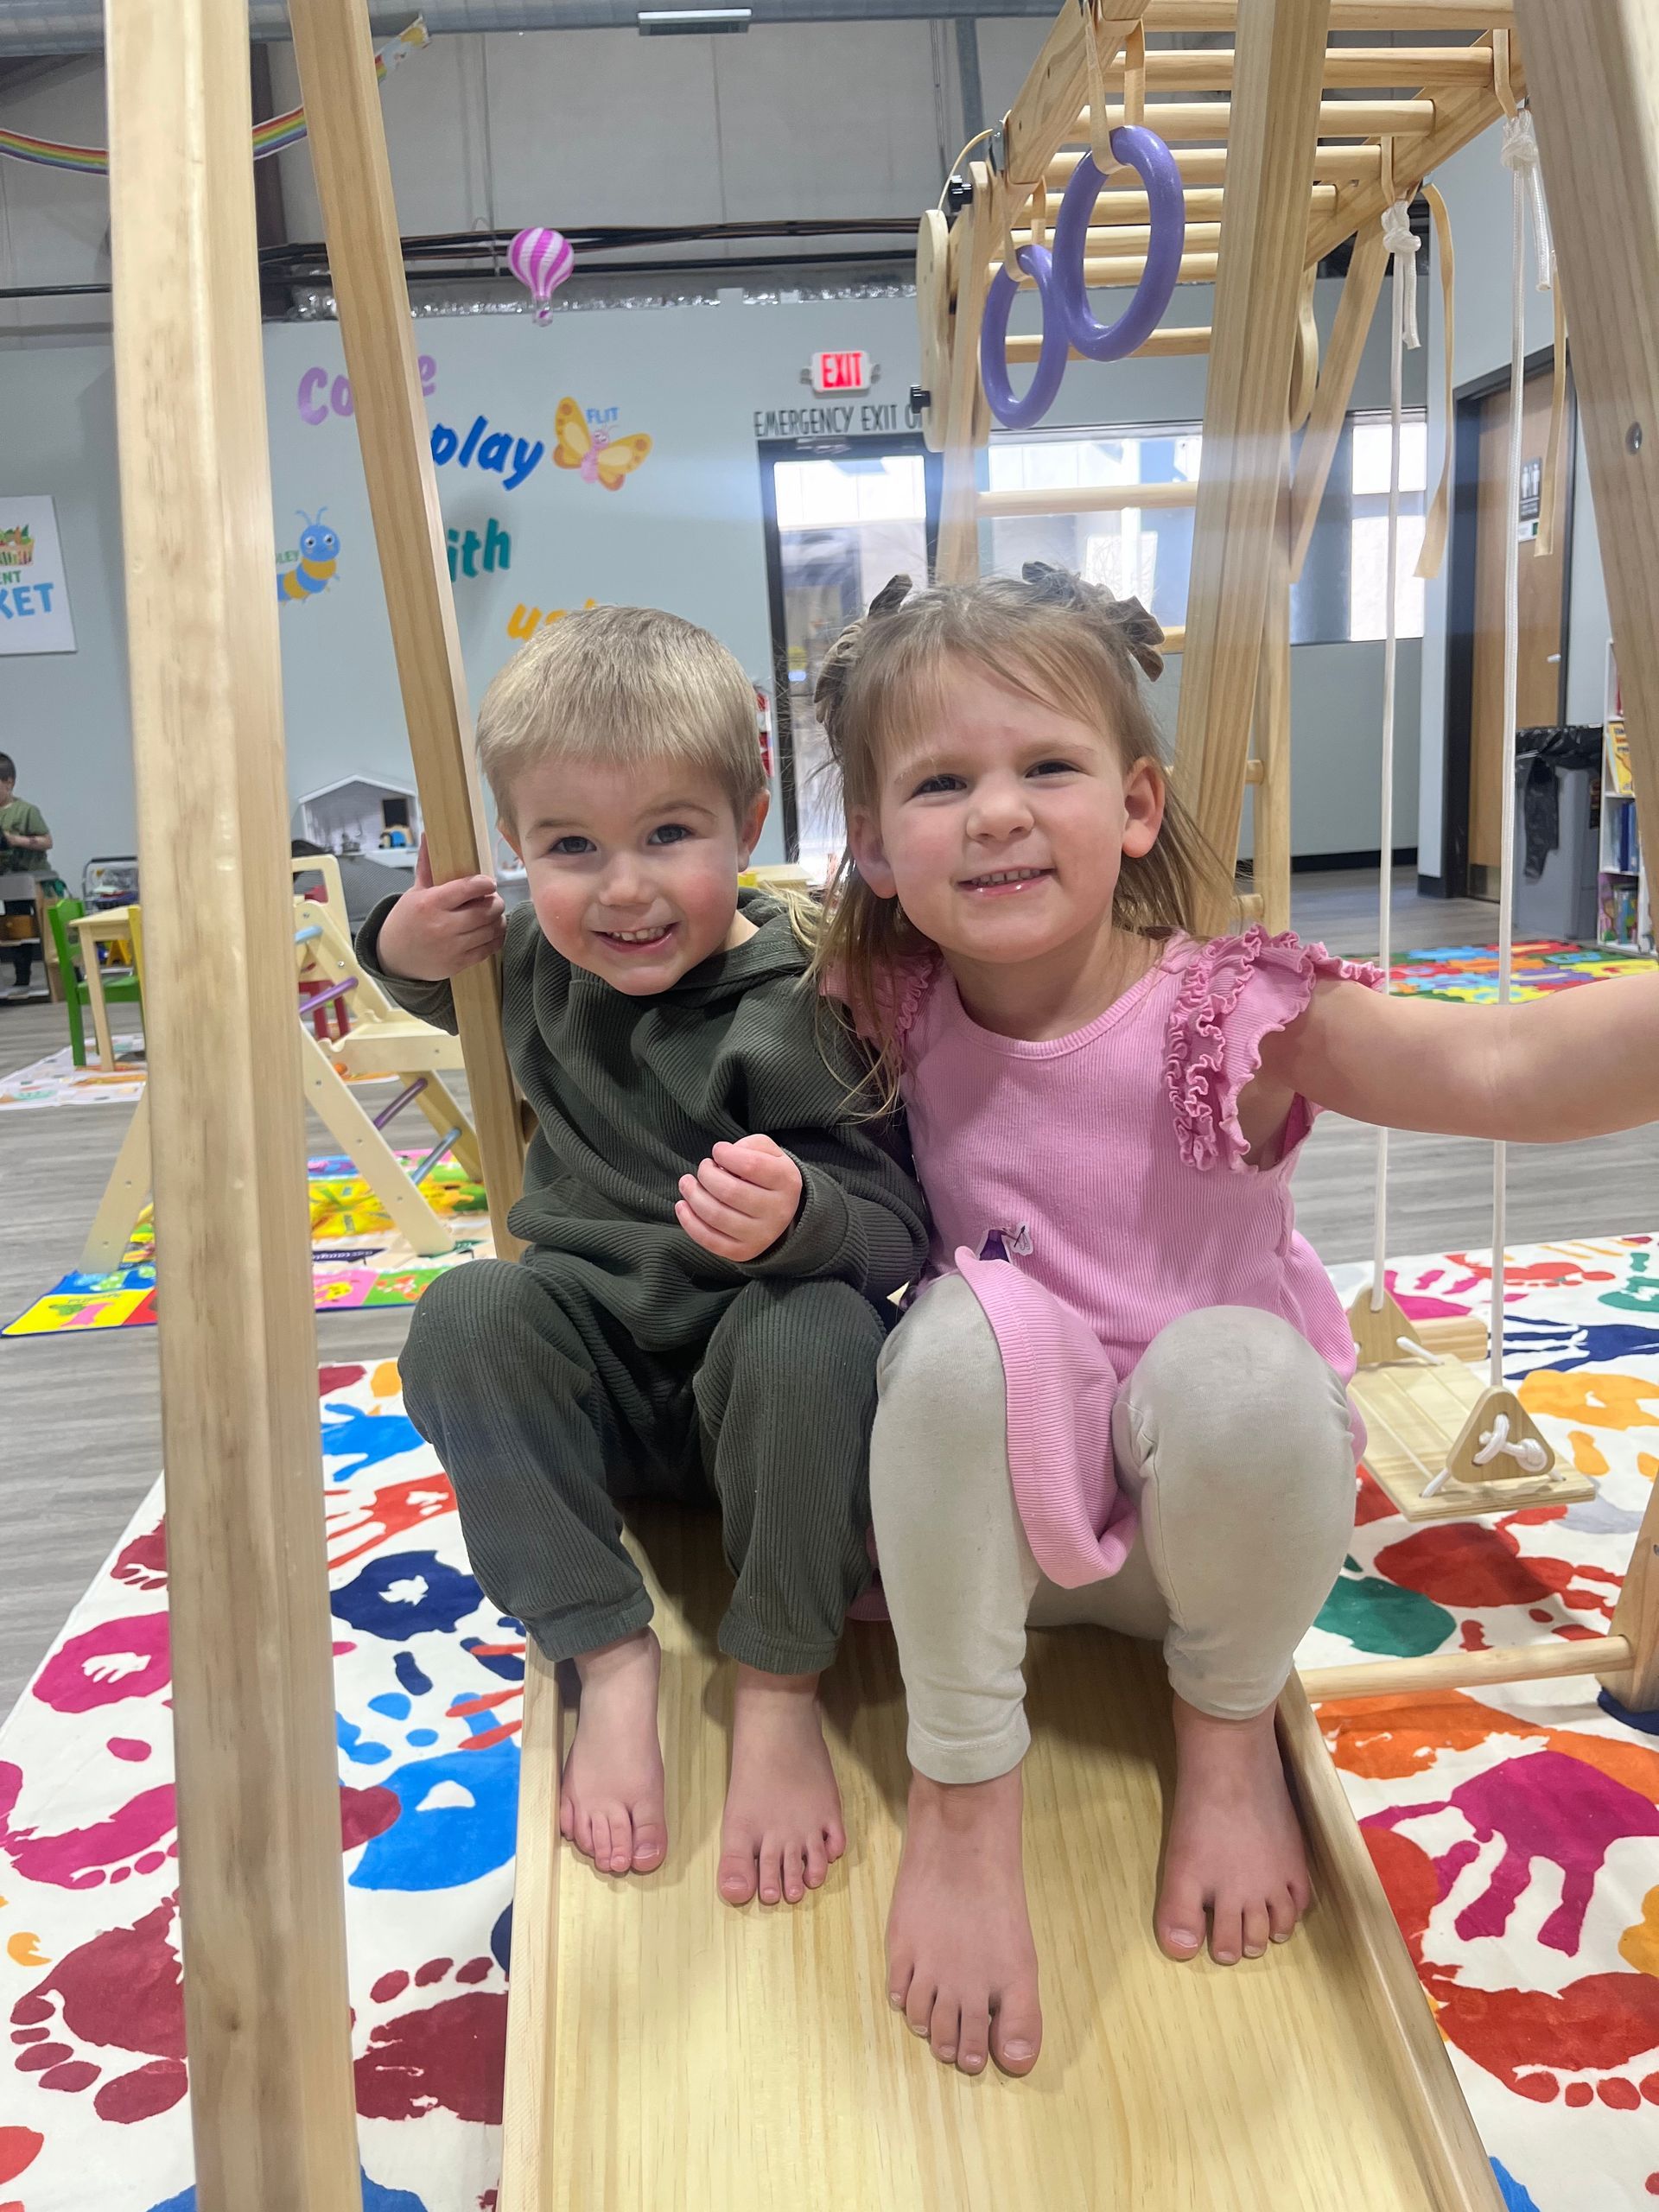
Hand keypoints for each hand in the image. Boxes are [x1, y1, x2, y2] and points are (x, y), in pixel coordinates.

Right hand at [374, 835, 505, 981]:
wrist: (395, 956)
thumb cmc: (408, 919)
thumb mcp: (415, 891)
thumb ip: (427, 865)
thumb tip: (428, 834)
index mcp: (430, 903)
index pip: (468, 888)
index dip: (485, 883)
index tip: (488, 883)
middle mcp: (442, 925)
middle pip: (485, 910)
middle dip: (496, 903)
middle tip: (494, 900)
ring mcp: (451, 947)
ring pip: (490, 930)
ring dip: (499, 921)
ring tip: (495, 915)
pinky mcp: (458, 963)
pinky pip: (488, 949)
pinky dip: (496, 939)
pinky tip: (493, 932)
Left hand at [675, 1134, 802, 1262]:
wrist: (780, 1213)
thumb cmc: (767, 1176)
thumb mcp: (769, 1152)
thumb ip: (751, 1145)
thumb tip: (724, 1155)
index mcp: (787, 1182)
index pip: (751, 1165)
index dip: (726, 1154)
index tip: (717, 1151)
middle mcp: (778, 1212)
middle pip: (730, 1191)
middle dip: (706, 1174)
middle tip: (704, 1167)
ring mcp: (761, 1236)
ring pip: (716, 1216)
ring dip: (693, 1195)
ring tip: (687, 1183)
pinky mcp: (743, 1252)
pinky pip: (710, 1240)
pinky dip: (689, 1222)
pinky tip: (683, 1205)